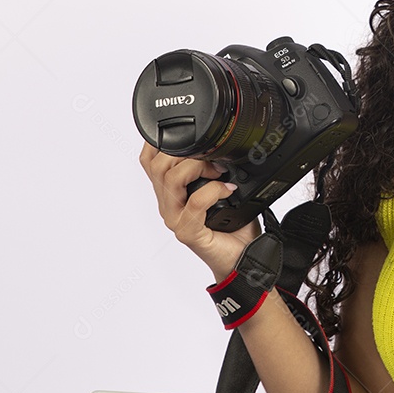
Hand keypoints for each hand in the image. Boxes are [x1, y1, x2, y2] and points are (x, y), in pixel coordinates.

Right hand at [139, 142, 260, 281]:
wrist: (244, 258)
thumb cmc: (234, 225)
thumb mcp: (222, 187)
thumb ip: (213, 167)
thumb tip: (224, 144)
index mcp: (171, 192)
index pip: (149, 161)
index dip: (159, 142)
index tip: (185, 133)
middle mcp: (168, 205)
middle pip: (157, 165)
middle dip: (185, 152)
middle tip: (213, 159)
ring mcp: (176, 219)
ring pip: (171, 180)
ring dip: (198, 167)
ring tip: (219, 172)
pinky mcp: (188, 232)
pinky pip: (194, 203)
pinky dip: (214, 190)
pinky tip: (227, 191)